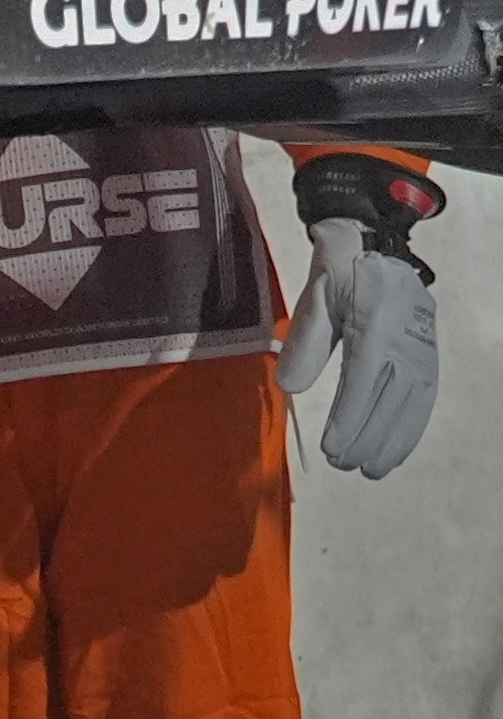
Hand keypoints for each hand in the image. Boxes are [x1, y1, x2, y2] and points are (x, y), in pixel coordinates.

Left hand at [280, 210, 441, 478]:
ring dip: (393, 439)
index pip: (363, 378)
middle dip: (369, 436)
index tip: (333, 447)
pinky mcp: (428, 354)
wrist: (376, 248)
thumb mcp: (313, 298)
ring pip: (411, 402)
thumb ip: (304, 342)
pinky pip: (424, 396)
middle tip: (345, 465)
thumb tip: (289, 388)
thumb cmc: (338, 275)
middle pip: (390, 397)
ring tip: (371, 469)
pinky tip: (397, 449)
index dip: (350, 416)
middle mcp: (405, 337)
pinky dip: (411, 426)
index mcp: (375, 321)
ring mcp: (421, 347)